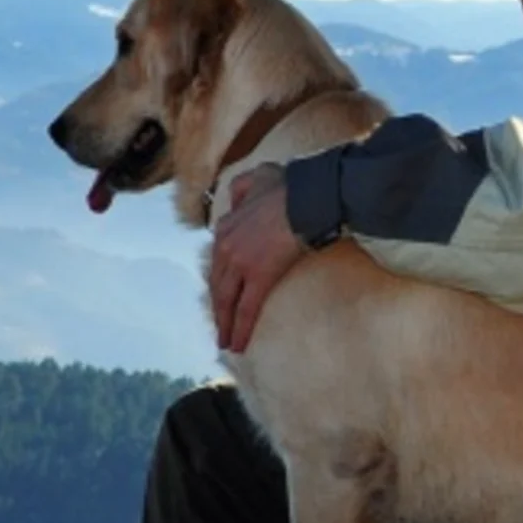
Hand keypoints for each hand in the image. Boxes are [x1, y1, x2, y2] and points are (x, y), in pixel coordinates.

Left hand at [206, 163, 311, 353]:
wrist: (306, 198)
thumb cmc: (288, 188)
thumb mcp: (256, 178)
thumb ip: (241, 188)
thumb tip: (235, 199)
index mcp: (225, 226)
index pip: (217, 262)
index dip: (218, 283)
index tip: (219, 298)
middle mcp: (225, 246)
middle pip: (217, 286)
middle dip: (217, 310)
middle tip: (219, 329)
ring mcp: (239, 263)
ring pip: (226, 301)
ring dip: (225, 325)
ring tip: (227, 343)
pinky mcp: (257, 277)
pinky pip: (245, 309)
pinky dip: (240, 329)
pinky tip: (237, 345)